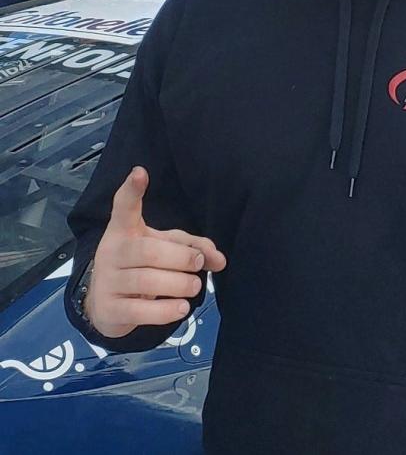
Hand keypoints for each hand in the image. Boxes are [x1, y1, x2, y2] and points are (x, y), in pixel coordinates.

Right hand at [84, 167, 226, 338]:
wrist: (108, 304)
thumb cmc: (143, 266)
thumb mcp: (166, 249)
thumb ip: (193, 248)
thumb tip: (220, 260)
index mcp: (125, 231)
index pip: (124, 208)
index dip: (131, 190)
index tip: (140, 172)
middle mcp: (112, 253)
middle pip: (148, 251)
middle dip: (180, 258)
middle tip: (198, 264)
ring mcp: (107, 282)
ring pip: (146, 281)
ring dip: (178, 285)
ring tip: (194, 286)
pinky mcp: (108, 310)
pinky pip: (139, 311)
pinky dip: (166, 311)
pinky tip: (181, 307)